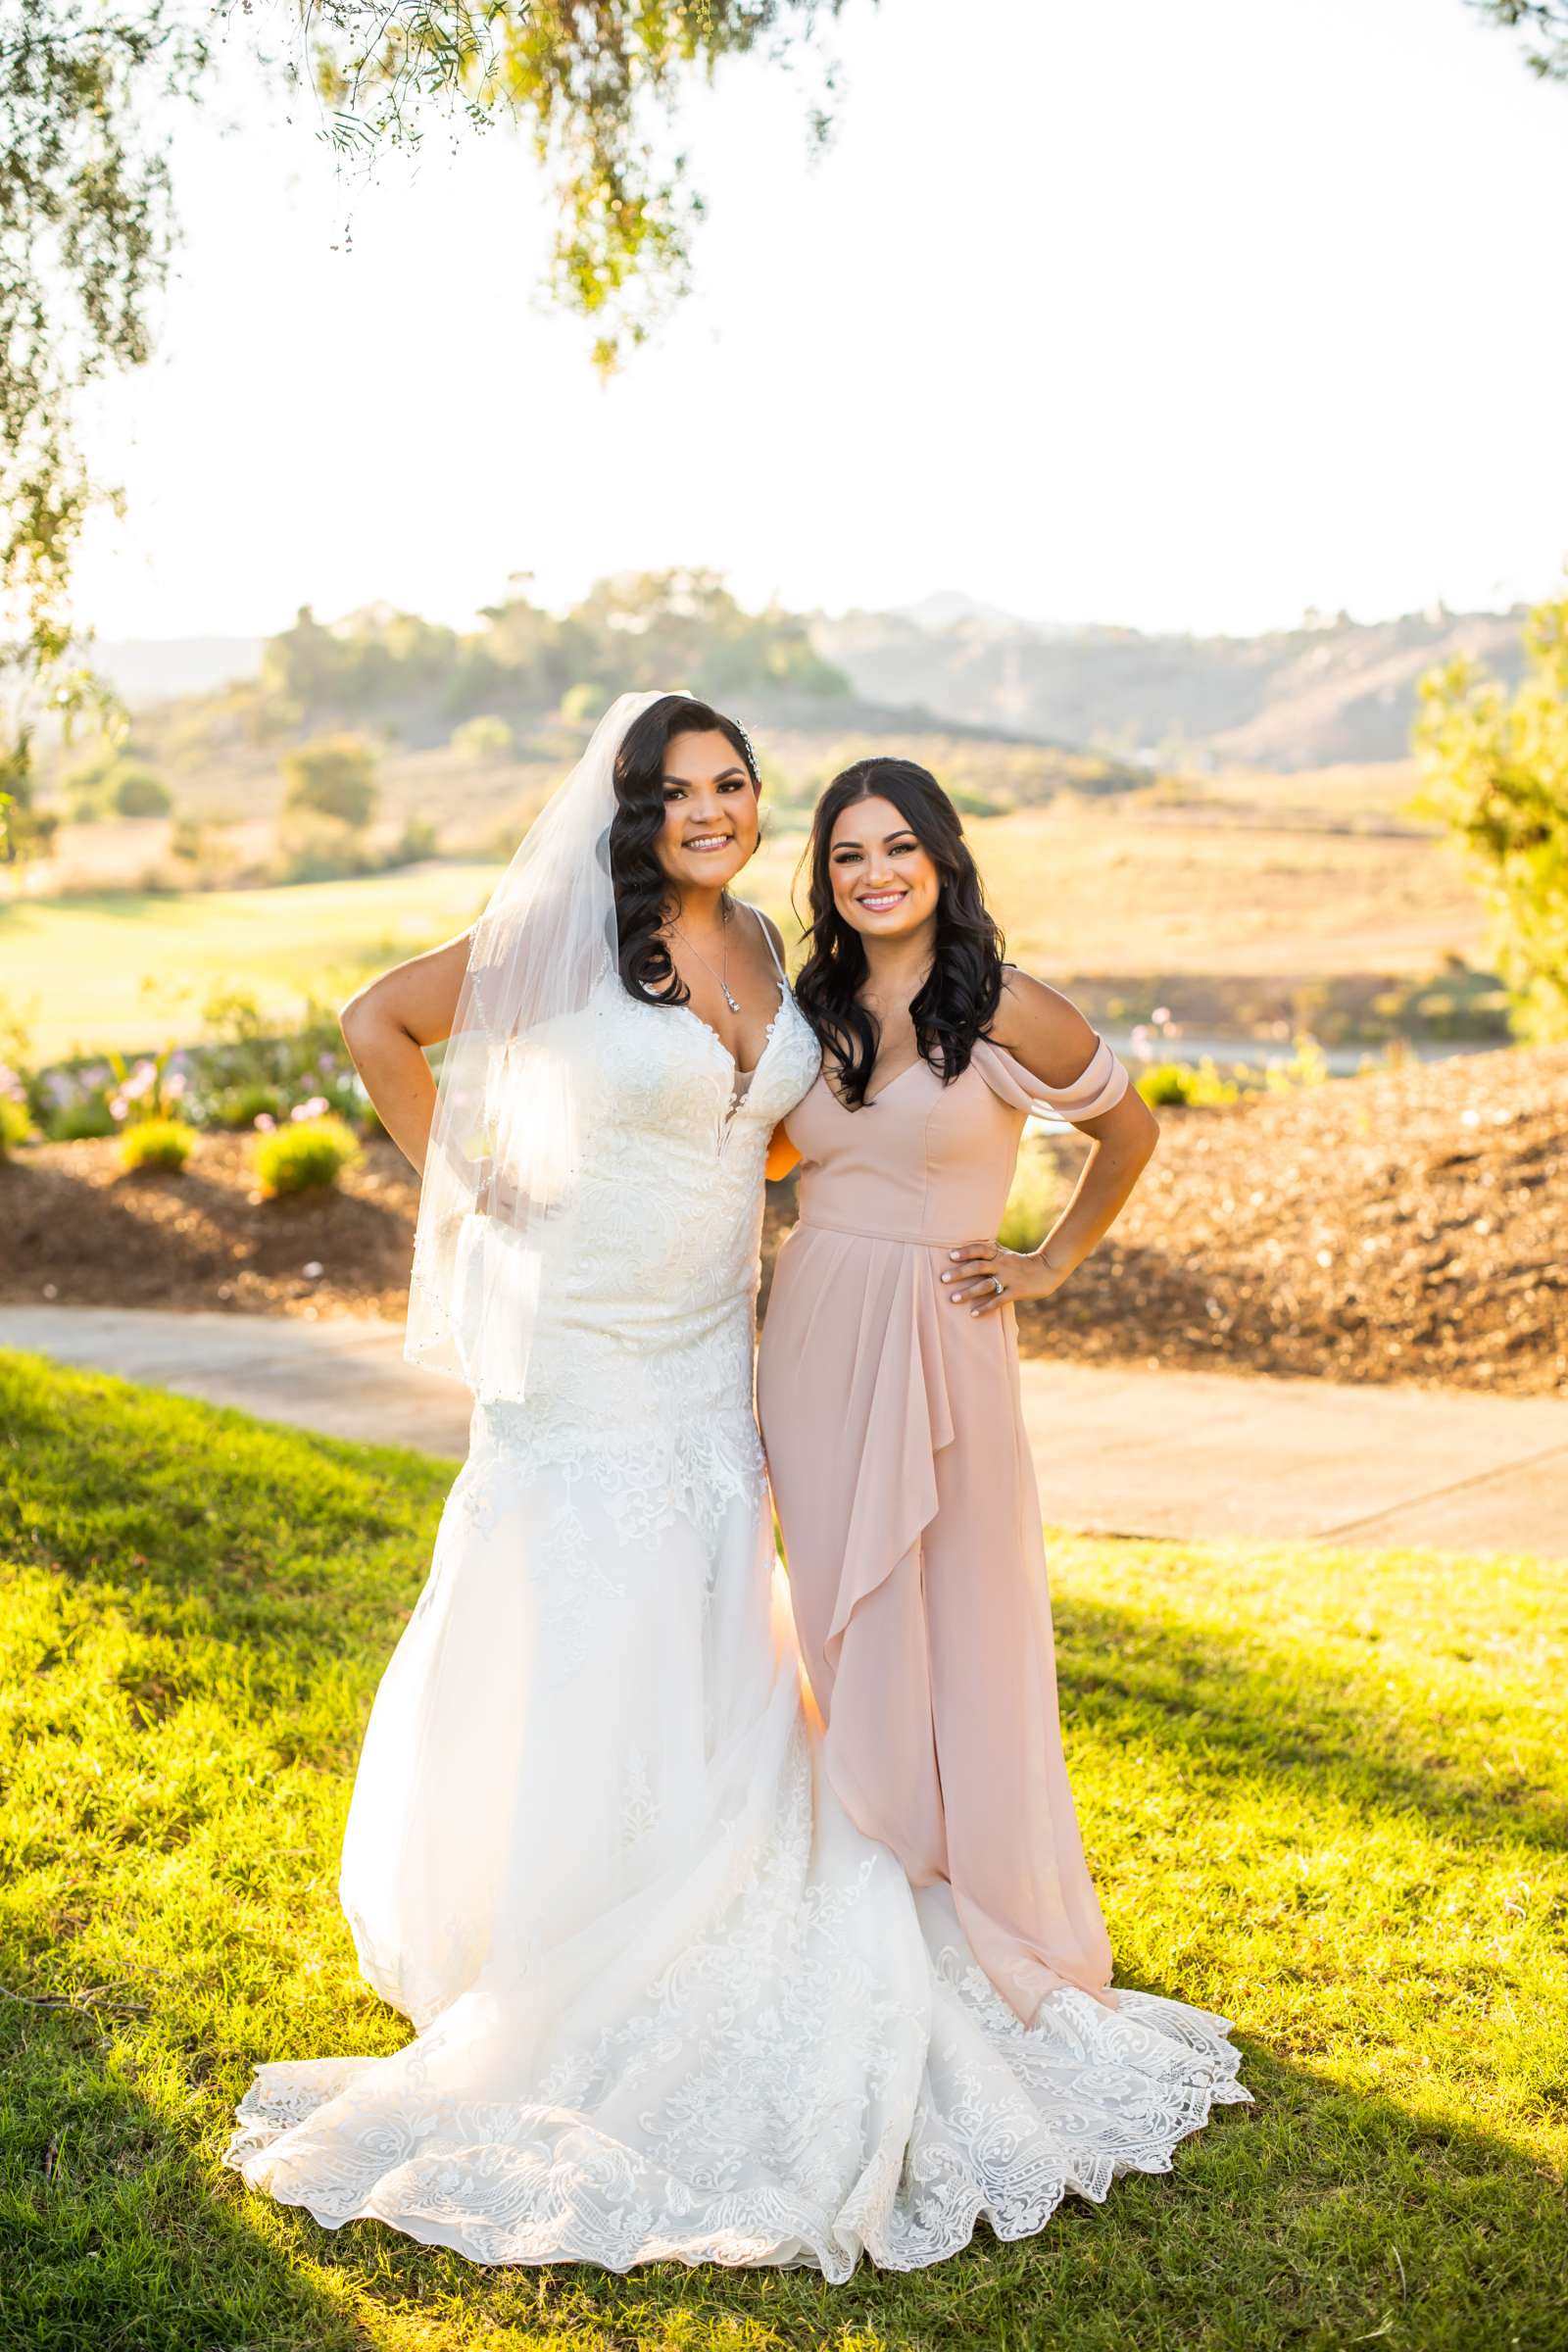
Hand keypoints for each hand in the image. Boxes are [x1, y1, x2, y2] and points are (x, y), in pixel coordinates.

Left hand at [939, 1236, 1072, 1317]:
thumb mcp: (1006, 1253)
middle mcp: (1002, 1265)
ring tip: (953, 1299)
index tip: (950, 1255)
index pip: (980, 1249)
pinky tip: (973, 1314)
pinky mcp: (1016, 1292)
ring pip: (986, 1285)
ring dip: (969, 1292)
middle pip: (978, 1266)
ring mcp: (1009, 1278)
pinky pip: (998, 1301)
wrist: (1047, 1270)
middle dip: (960, 1273)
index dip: (966, 1251)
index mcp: (999, 1254)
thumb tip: (967, 1247)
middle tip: (943, 1279)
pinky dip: (985, 1307)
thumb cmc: (1021, 1262)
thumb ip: (989, 1251)